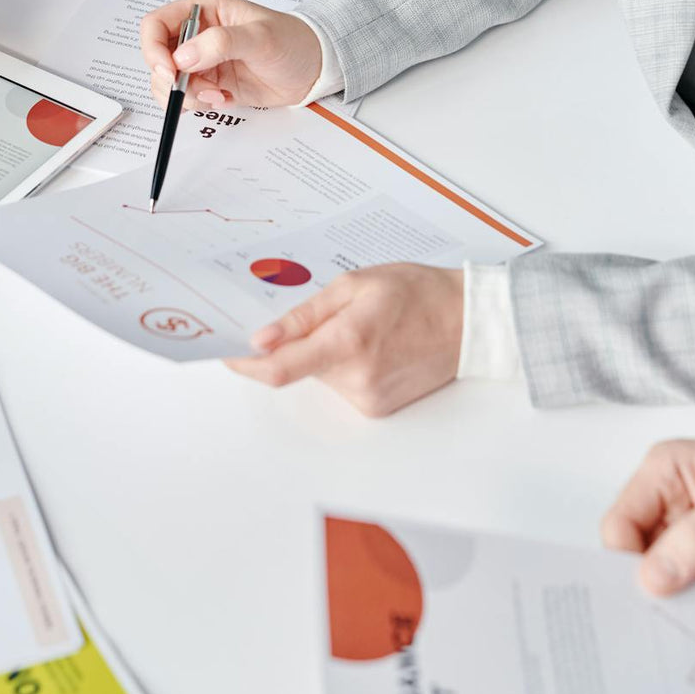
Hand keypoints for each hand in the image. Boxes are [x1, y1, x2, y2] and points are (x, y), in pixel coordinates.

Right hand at [141, 0, 323, 109]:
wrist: (314, 69)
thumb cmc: (293, 40)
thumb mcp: (259, 37)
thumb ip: (220, 43)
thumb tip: (182, 57)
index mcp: (203, 9)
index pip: (155, 25)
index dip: (153, 50)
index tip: (170, 72)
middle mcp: (196, 34)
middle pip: (156, 58)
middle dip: (171, 80)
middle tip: (199, 89)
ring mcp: (201, 61)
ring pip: (166, 82)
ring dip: (186, 95)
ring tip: (218, 95)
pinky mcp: (209, 83)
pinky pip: (185, 98)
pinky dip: (198, 104)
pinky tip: (224, 99)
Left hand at [225, 263, 463, 417]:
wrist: (468, 322)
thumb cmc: (418, 293)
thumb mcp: (356, 284)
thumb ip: (304, 315)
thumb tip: (262, 338)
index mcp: (347, 343)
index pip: (278, 369)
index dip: (245, 364)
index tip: (226, 351)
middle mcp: (356, 380)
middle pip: (299, 367)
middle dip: (300, 342)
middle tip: (329, 313)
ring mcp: (368, 399)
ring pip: (321, 376)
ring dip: (326, 353)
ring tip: (364, 325)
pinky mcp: (377, 409)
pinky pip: (342, 386)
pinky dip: (346, 365)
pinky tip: (374, 345)